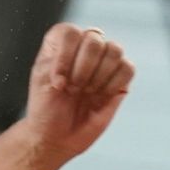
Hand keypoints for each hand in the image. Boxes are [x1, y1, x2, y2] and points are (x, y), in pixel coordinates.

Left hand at [20, 23, 135, 163]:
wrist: (57, 137)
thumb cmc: (46, 110)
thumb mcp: (42, 81)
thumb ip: (60, 57)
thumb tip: (89, 46)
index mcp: (60, 45)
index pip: (70, 32)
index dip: (65, 56)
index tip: (57, 82)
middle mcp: (83, 49)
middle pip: (94, 37)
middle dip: (83, 68)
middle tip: (72, 90)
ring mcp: (103, 62)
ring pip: (114, 49)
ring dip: (99, 75)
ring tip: (86, 92)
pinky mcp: (119, 79)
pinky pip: (127, 68)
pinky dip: (114, 83)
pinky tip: (101, 96)